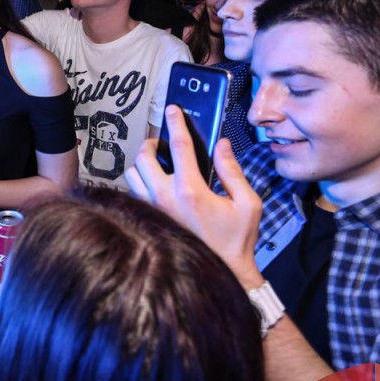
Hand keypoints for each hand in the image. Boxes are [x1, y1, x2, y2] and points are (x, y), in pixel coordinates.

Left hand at [126, 106, 263, 286]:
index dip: (176, 122)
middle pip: (144, 157)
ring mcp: (153, 210)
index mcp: (190, 190)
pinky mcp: (149, 219)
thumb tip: (222, 145)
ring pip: (132, 175)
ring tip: (156, 163)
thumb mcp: (247, 203)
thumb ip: (233, 170)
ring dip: (141, 164)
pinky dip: (140, 183)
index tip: (172, 108)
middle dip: (150, 144)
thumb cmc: (236, 240)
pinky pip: (134, 194)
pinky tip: (155, 184)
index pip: (179, 146)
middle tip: (160, 143)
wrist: (223, 272)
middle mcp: (165, 197)